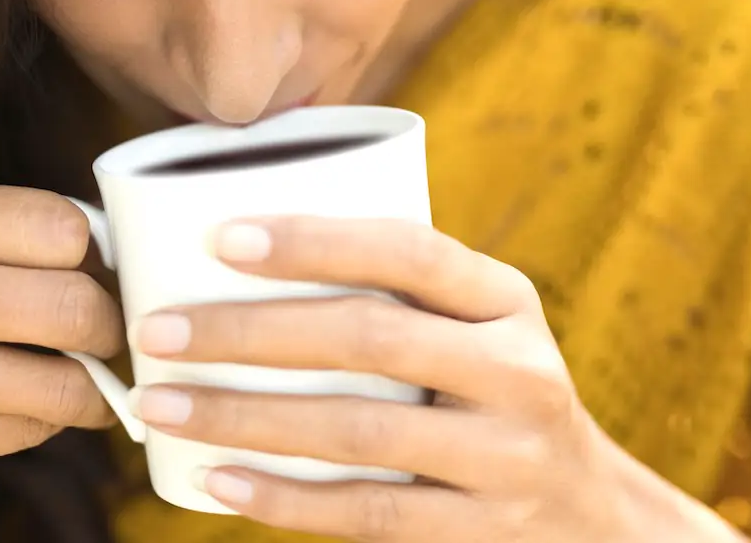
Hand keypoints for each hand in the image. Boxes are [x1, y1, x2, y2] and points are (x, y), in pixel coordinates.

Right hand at [0, 177, 123, 542]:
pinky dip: (45, 425)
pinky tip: (28, 415)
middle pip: (66, 299)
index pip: (55, 224)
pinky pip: (25, 427)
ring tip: (86, 385)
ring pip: (57, 377)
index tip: (99, 278)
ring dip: (90, 388)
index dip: (95, 257)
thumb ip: (4, 237)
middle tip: (105, 338)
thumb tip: (120, 250)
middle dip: (105, 326)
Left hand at [130, 216, 726, 541]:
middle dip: (250, 332)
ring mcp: (504, 459)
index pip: (410, 251)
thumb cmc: (490, 392)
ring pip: (358, 432)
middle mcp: (516, 372)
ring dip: (245, 418)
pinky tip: (212, 481)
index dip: (315, 241)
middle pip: (371, 339)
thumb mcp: (477, 328)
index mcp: (506, 301)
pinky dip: (284, 499)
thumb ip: (396, 291)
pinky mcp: (478, 531)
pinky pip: (367, 515)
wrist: (592, 515)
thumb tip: (232, 246)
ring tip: (161, 404)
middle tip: (158, 330)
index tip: (219, 238)